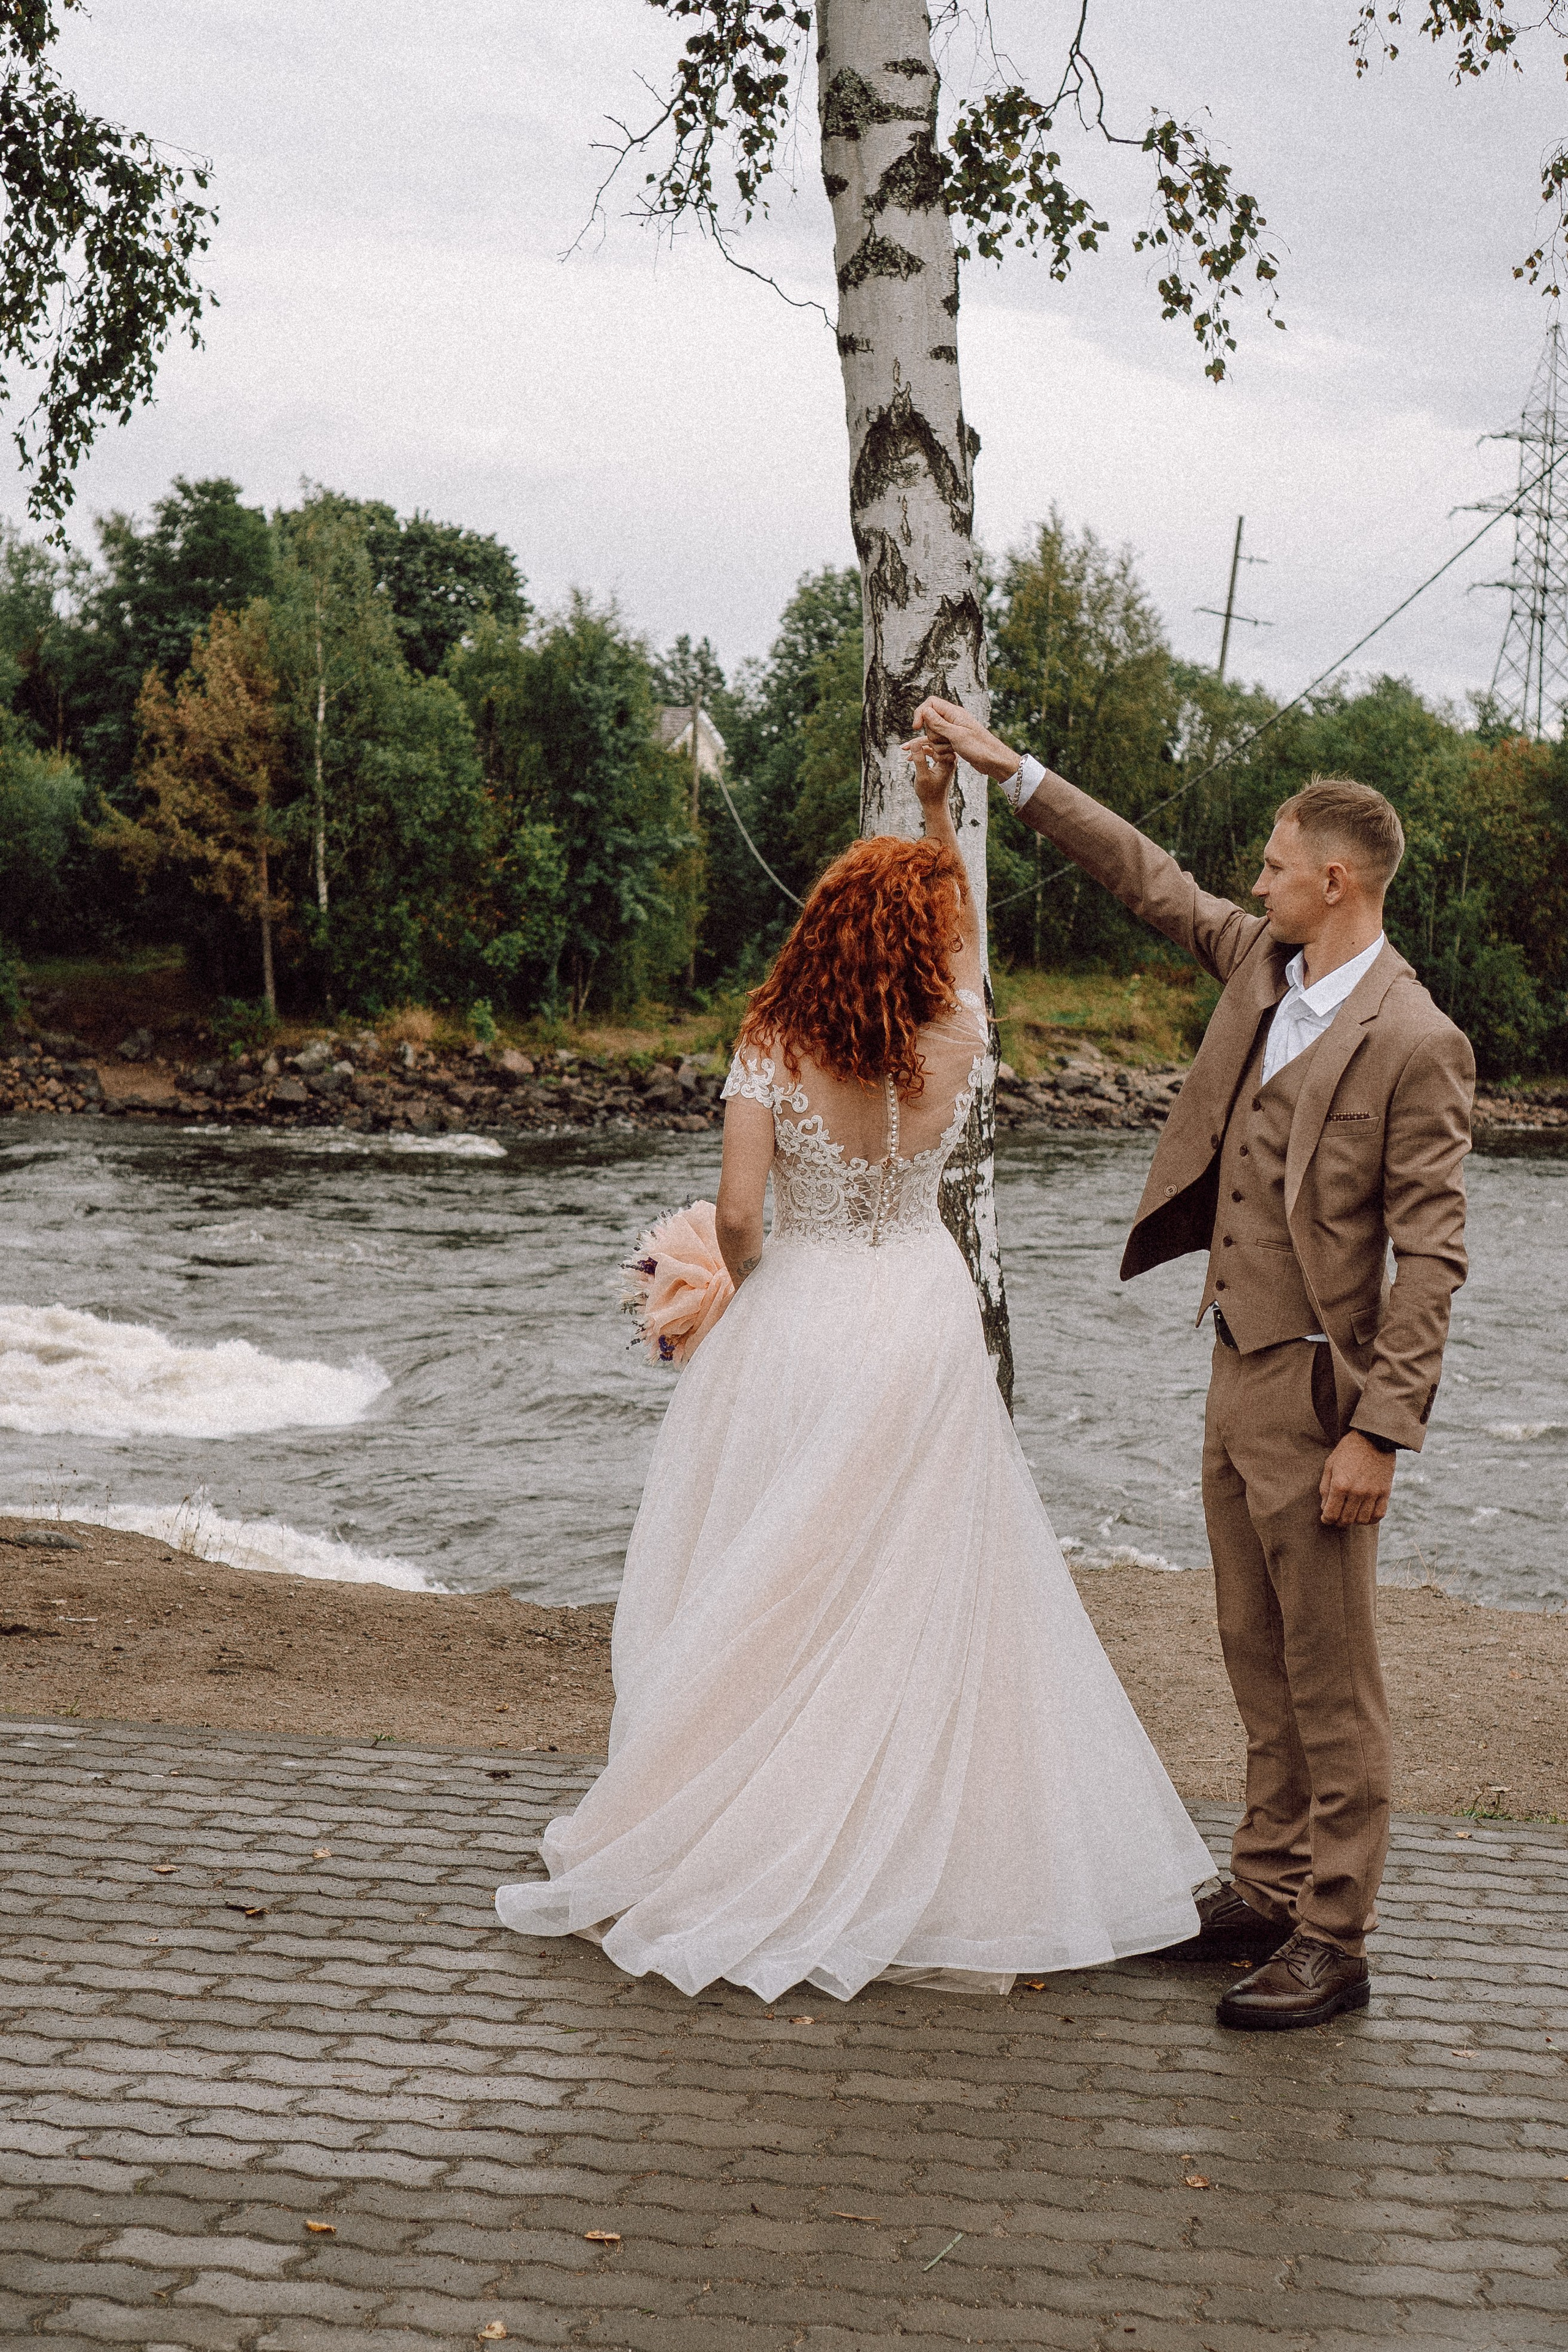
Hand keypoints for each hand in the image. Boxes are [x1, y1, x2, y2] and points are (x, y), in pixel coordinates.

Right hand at [905, 696, 1020, 782]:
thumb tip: (924, 711)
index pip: (930, 703)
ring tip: (953, 750)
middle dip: (933, 735)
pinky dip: (942, 753)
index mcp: (954, 713)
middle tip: (947, 741)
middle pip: (929, 722)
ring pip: (933, 736)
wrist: (993, 761)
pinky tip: (952, 757)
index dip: (921, 713)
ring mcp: (952, 731)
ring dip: (939, 746)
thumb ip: (939, 723)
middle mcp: (952, 719)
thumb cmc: (979, 747)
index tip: (916, 727)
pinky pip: (939, 745)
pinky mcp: (953, 742)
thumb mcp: (957, 735)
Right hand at [906, 731, 955, 809]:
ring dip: (917, 748)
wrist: (935, 804)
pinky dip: (920, 753)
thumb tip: (913, 743)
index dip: (919, 742)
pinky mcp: (942, 760)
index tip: (905, 746)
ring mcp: (946, 757)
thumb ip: (919, 759)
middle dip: (916, 743)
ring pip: (930, 745)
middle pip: (933, 741)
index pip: (934, 742)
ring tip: (904, 751)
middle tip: (902, 747)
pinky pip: (931, 750)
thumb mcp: (922, 776)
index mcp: (948, 759)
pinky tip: (909, 758)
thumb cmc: (929, 793)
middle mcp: (950, 756)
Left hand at [1319, 1430, 1396, 1526]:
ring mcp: (1372, 1493)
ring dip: (1354, 1521)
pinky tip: (1365, 1515)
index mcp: (1340, 1485)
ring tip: (1350, 1514)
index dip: (1326, 1519)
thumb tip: (1324, 1508)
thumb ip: (1325, 1488)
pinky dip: (1371, 1519)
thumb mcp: (1330, 1465)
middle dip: (1338, 1522)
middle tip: (1337, 1517)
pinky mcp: (1385, 1492)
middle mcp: (1357, 1492)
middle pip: (1346, 1520)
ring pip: (1362, 1520)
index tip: (1326, 1518)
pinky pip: (1378, 1515)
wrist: (1373, 1438)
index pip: (1331, 1514)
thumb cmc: (1347, 1450)